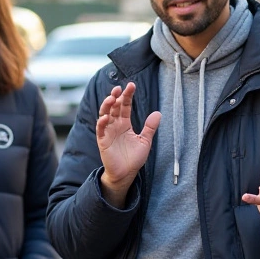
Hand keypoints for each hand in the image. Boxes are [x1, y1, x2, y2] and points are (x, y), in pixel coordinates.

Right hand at [97, 82, 160, 207]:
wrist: (126, 173)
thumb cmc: (134, 158)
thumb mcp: (145, 141)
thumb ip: (150, 127)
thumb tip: (158, 113)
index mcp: (124, 123)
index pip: (124, 105)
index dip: (127, 95)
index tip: (131, 85)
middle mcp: (115, 125)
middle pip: (113, 107)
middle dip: (115, 96)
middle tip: (119, 88)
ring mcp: (108, 132)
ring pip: (104, 114)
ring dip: (107, 106)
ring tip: (111, 98)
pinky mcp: (103, 141)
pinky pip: (101, 130)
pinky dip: (102, 123)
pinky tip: (106, 117)